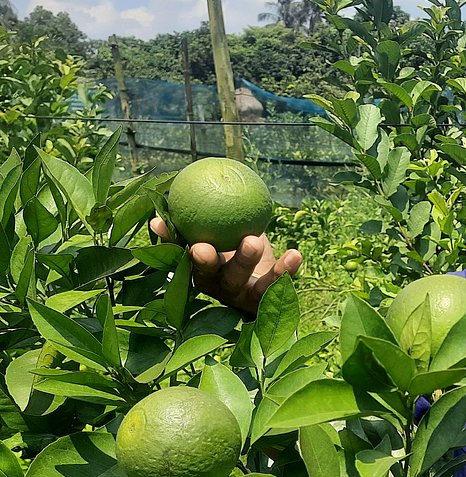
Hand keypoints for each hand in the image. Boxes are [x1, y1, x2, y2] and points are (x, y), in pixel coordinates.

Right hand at [150, 217, 301, 316]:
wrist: (270, 274)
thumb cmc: (239, 240)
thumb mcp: (224, 224)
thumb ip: (209, 207)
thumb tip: (196, 173)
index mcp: (197, 266)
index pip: (177, 254)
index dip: (167, 240)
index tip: (159, 222)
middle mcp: (214, 285)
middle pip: (206, 275)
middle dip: (202, 261)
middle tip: (201, 246)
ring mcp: (238, 296)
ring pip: (239, 281)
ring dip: (244, 261)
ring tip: (254, 240)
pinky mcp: (263, 302)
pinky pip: (275, 285)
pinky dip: (286, 269)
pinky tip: (295, 253)